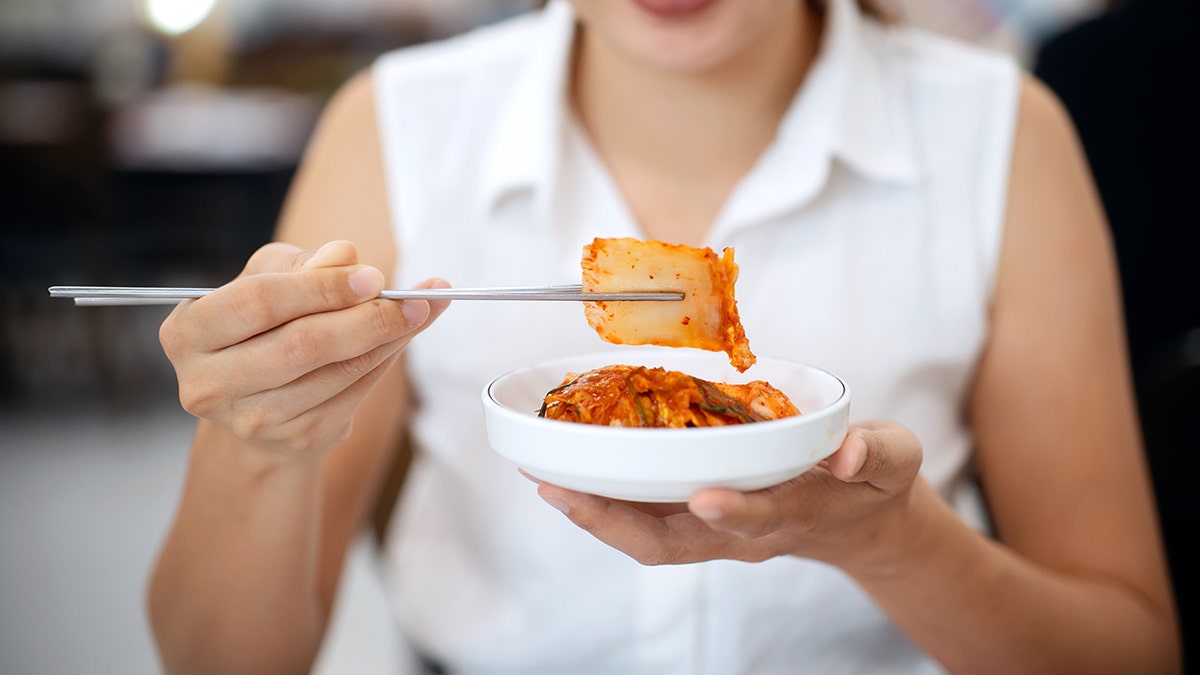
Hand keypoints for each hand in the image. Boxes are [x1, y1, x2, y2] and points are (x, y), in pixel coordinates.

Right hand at [159, 240, 448, 458]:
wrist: (254, 400)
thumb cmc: (261, 324)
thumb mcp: (269, 279)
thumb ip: (303, 265)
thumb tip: (345, 256)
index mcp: (189, 333)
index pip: (259, 302)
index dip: (320, 288)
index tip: (373, 276)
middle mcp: (209, 383)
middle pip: (301, 345)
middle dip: (366, 318)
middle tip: (414, 299)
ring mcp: (251, 420)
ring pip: (335, 373)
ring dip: (388, 339)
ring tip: (422, 311)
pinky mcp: (294, 439)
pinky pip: (353, 395)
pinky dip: (385, 362)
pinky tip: (403, 338)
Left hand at [534, 421, 923, 567]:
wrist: (859, 520)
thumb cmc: (873, 482)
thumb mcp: (895, 460)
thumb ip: (877, 453)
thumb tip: (849, 453)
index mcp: (797, 513)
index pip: (762, 518)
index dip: (736, 510)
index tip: (706, 495)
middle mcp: (746, 531)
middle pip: (677, 543)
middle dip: (619, 523)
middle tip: (564, 494)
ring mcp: (718, 531)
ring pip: (651, 539)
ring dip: (597, 516)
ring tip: (546, 484)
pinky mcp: (699, 520)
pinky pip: (647, 521)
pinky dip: (606, 504)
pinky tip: (567, 479)